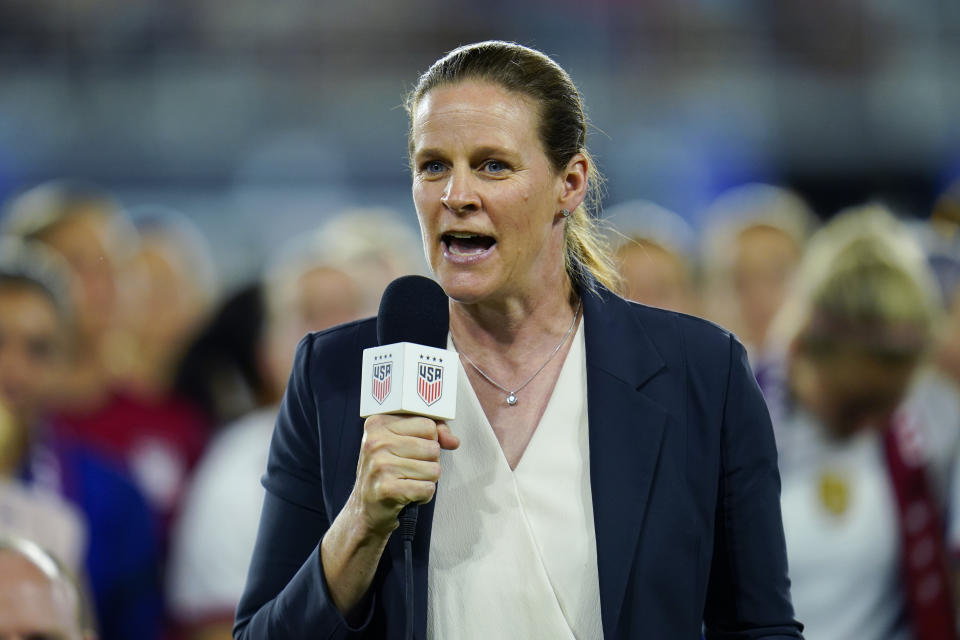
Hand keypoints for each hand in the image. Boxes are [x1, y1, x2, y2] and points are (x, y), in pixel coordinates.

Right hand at [350, 414, 459, 535]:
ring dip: (426, 480)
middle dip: (429, 462)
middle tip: (408, 470)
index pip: (428, 424)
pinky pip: (428, 488)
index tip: (413, 449)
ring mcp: (380, 465)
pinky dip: (423, 495)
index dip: (429, 440)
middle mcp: (376, 442)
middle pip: (433, 447)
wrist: (366, 509)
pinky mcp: (387, 489)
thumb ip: (431, 434)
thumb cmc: (386, 473)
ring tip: (407, 482)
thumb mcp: (403, 444)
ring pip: (434, 469)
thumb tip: (453, 440)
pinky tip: (408, 494)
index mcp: (378, 424)